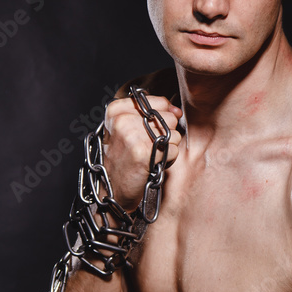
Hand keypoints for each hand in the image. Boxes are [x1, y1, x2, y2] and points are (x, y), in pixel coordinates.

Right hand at [102, 95, 181, 211]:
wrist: (113, 189)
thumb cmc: (123, 158)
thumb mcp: (128, 128)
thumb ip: (153, 113)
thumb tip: (177, 111)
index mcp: (117, 110)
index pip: (160, 102)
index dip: (164, 117)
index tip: (149, 131)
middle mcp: (122, 120)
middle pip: (169, 118)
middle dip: (164, 135)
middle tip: (146, 147)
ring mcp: (131, 136)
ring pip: (174, 134)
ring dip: (167, 149)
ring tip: (149, 156)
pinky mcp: (142, 153)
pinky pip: (174, 150)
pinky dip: (168, 160)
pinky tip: (152, 164)